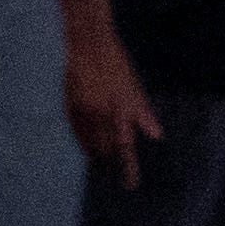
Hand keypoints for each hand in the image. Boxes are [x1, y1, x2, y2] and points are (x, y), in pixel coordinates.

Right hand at [60, 32, 162, 191]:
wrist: (85, 40)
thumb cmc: (113, 60)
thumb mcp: (132, 85)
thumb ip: (142, 112)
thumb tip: (157, 135)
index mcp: (118, 110)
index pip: (124, 148)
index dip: (128, 168)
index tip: (130, 185)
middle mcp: (99, 114)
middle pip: (104, 149)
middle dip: (110, 162)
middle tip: (116, 174)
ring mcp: (80, 111)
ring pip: (88, 143)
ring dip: (97, 153)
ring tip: (102, 163)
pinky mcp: (67, 106)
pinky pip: (76, 132)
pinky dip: (83, 140)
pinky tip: (87, 146)